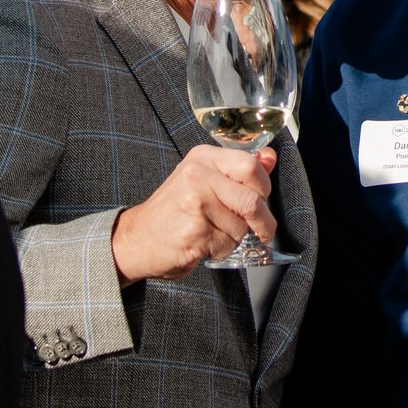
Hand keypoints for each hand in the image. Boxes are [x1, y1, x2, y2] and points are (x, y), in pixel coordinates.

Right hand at [110, 144, 277, 282]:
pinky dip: (222, 250)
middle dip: (262, 219)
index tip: (262, 199)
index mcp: (203, 157)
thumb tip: (271, 158)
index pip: (251, 166)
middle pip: (252, 199)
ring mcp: (195, 204)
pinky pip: (228, 245)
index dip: (263, 188)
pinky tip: (203, 243)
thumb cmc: (174, 210)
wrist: (136, 239)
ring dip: (235, 237)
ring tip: (212, 232)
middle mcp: (198, 175)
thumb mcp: (204, 179)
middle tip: (262, 229)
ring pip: (242, 226)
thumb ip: (239, 170)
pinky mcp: (194, 232)